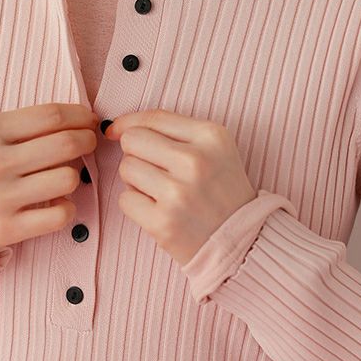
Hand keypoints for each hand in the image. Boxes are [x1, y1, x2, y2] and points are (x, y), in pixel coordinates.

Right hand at [0, 103, 98, 256]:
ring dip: (75, 175)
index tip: (89, 119)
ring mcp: (0, 197)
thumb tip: (75, 119)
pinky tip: (56, 202)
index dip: (80, 115)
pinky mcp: (6, 229)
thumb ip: (22, 124)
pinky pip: (59, 216)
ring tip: (64, 174)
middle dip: (87, 140)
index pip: (51, 115)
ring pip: (67, 179)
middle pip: (66, 144)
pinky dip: (66, 208)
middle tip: (88, 142)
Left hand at [106, 109, 256, 266]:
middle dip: (135, 153)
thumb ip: (170, 130)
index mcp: (211, 136)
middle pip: (132, 140)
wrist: (244, 242)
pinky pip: (125, 199)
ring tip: (159, 191)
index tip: (117, 131)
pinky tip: (158, 210)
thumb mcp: (214, 148)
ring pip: (126, 168)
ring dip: (135, 180)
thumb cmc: (221, 190)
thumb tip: (115, 128)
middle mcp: (196, 161)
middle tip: (155, 169)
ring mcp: (179, 193)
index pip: (153, 117)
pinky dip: (136, 205)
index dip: (128, 122)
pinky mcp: (164, 223)